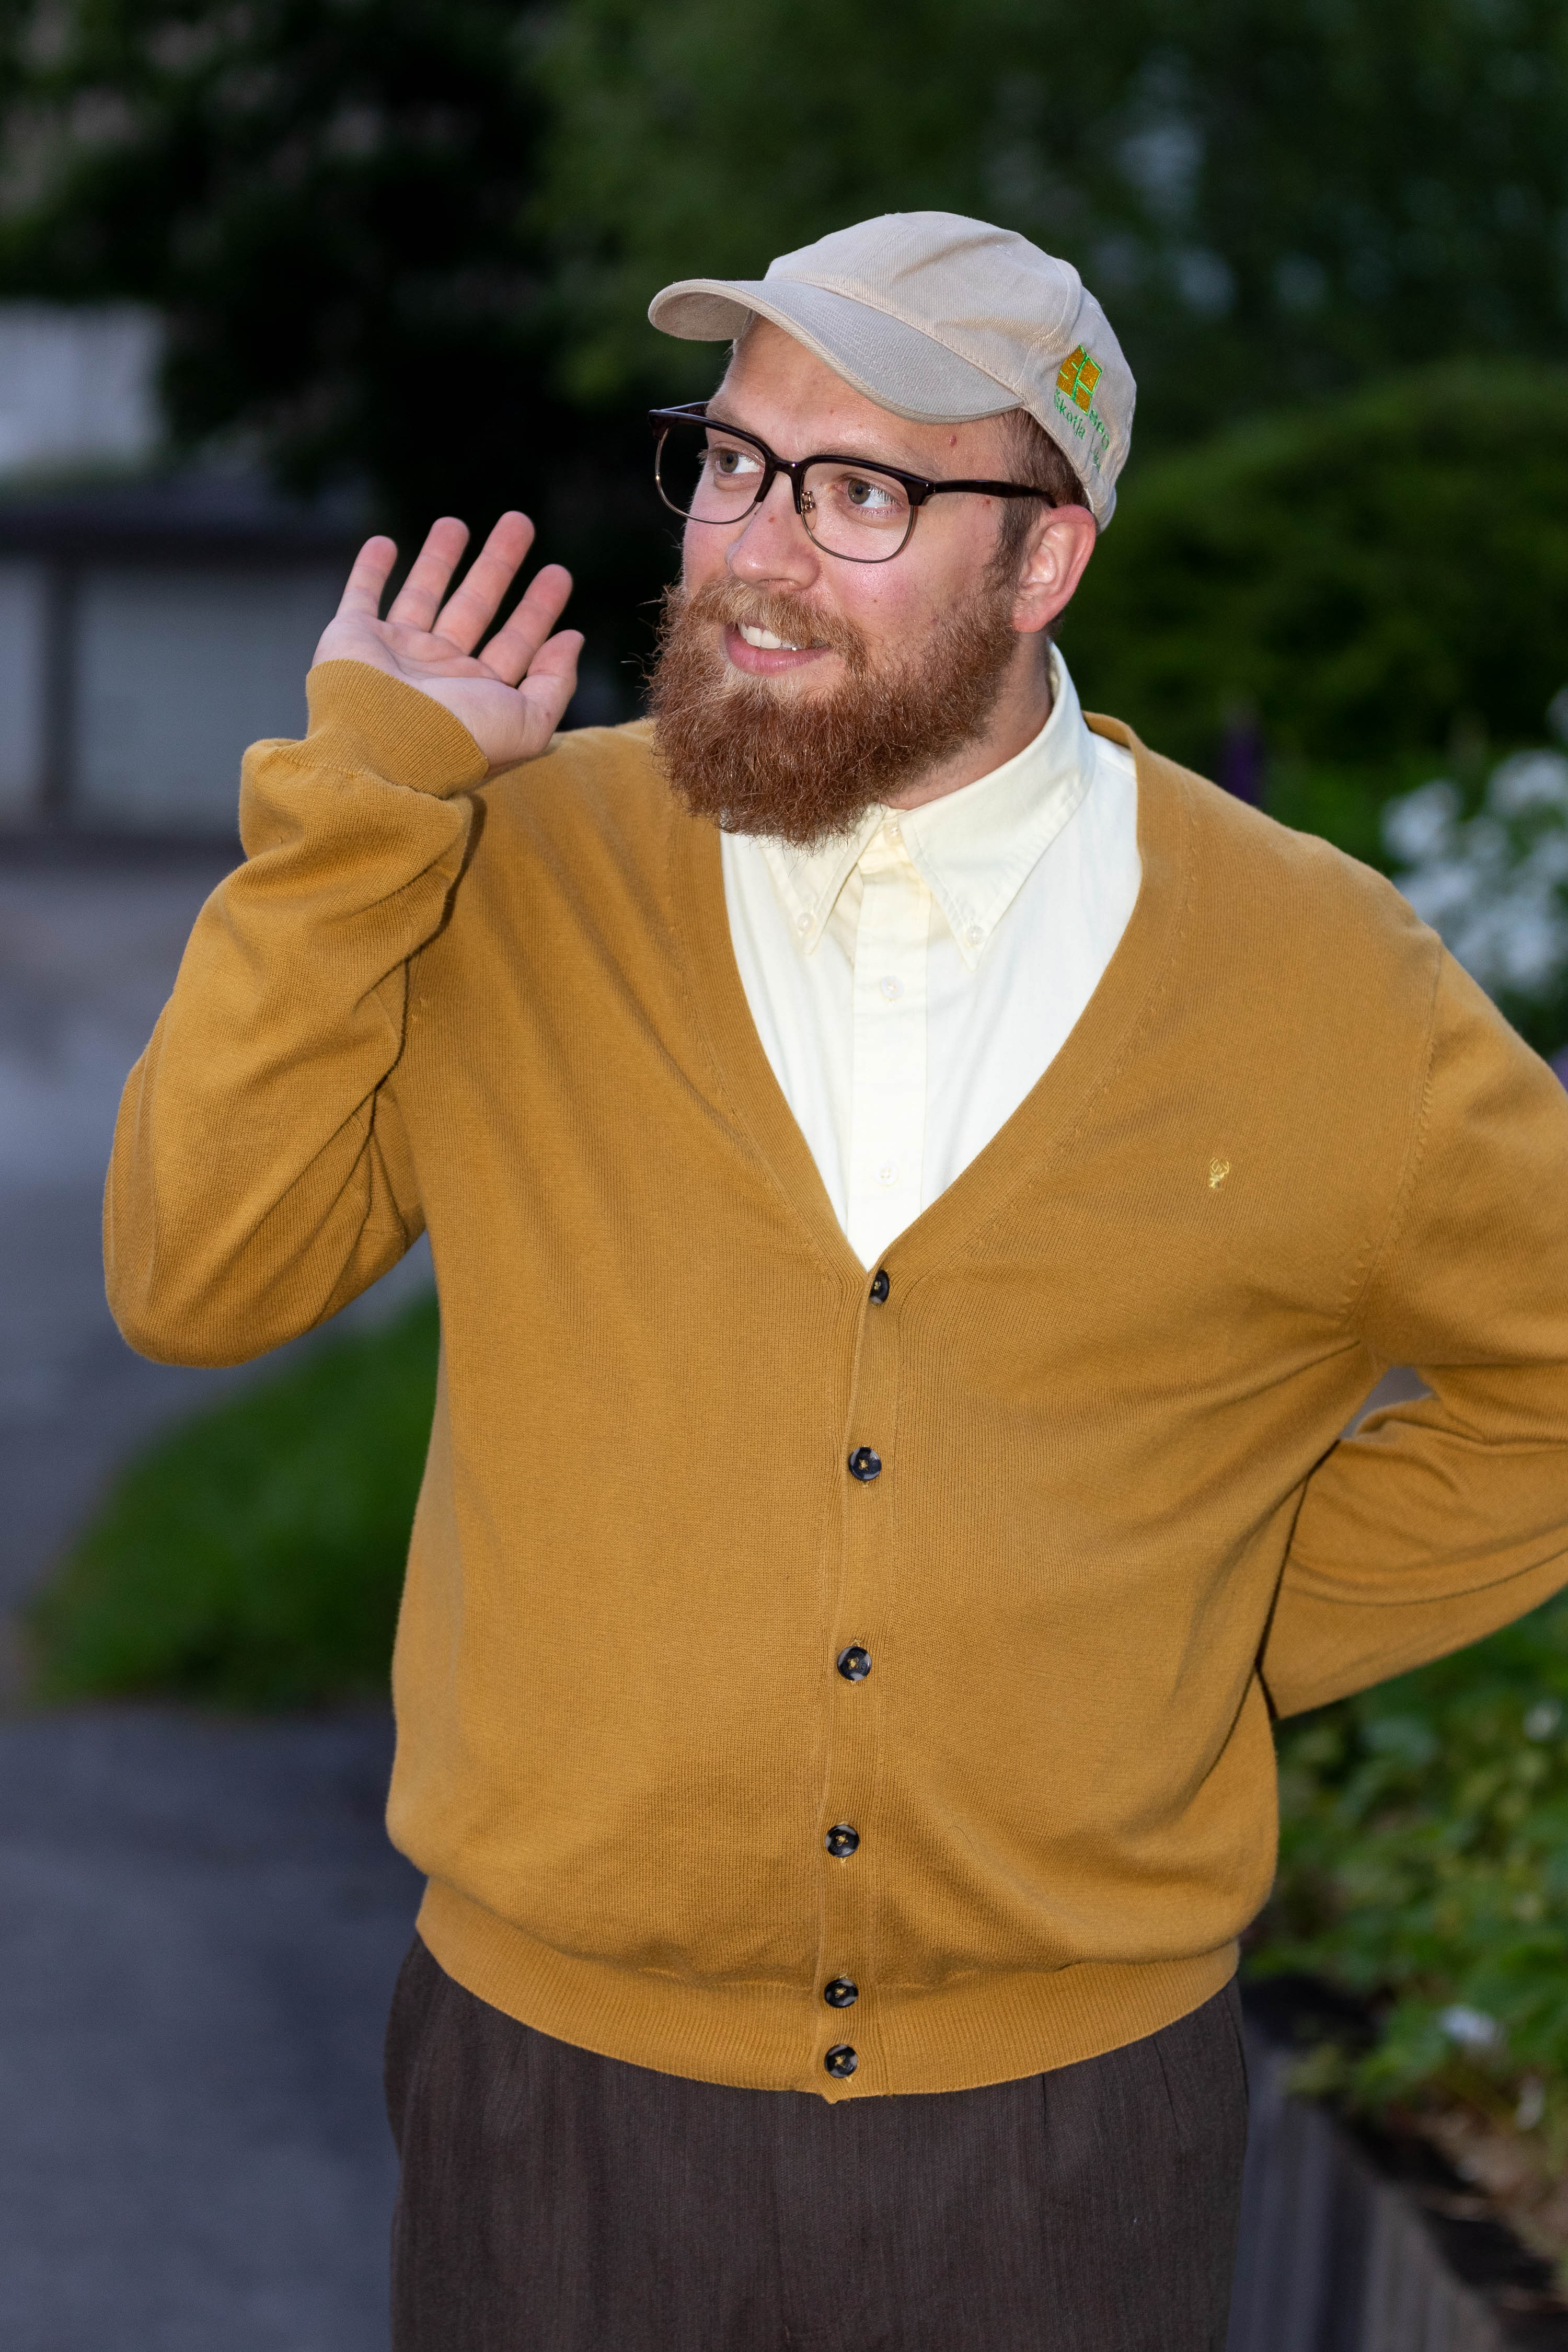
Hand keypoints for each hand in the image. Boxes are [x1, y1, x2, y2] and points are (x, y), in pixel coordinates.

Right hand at [314, 513, 582, 769]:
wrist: (383, 745)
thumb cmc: (459, 738)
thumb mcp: (530, 722)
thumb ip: (556, 683)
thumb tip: (572, 639)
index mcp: (479, 694)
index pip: (517, 643)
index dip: (540, 608)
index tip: (559, 573)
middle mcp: (439, 673)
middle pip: (476, 607)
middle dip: (498, 565)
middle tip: (520, 522)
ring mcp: (396, 654)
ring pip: (423, 594)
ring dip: (439, 559)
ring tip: (456, 522)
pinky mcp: (353, 637)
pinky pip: (361, 595)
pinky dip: (369, 570)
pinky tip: (384, 542)